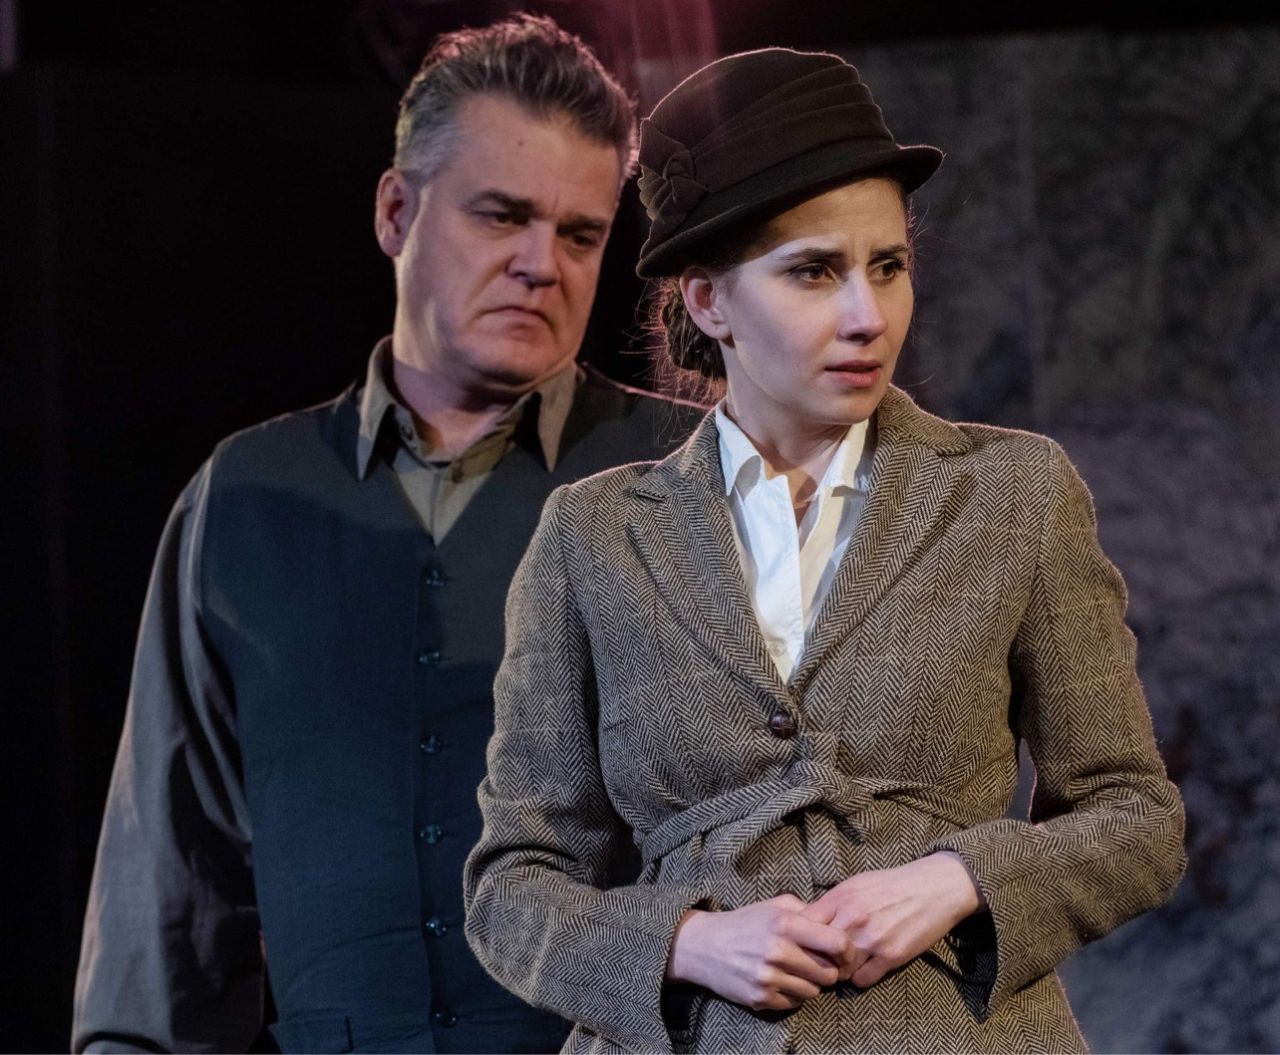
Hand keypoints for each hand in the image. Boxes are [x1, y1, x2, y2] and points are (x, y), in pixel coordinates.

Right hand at [666, 895, 847, 1011]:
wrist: (703, 946)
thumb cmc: (745, 922)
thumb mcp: (775, 906)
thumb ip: (807, 911)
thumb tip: (838, 922)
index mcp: (785, 924)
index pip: (837, 943)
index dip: (848, 951)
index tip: (844, 953)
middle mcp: (778, 951)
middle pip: (829, 973)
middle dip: (828, 970)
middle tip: (817, 964)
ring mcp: (769, 977)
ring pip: (813, 992)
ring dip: (810, 984)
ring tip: (795, 971)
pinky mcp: (760, 998)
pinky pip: (794, 1004)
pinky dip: (792, 995)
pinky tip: (780, 980)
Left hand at [801, 852, 983, 987]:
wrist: (932, 888)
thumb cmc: (891, 885)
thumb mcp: (855, 884)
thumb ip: (831, 904)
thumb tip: (806, 923)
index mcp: (840, 898)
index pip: (802, 927)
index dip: (800, 939)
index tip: (804, 944)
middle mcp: (852, 919)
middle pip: (818, 953)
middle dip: (818, 959)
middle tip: (824, 961)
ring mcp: (871, 939)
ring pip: (839, 971)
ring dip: (840, 971)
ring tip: (846, 964)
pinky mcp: (891, 957)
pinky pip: (862, 981)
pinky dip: (860, 978)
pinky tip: (866, 967)